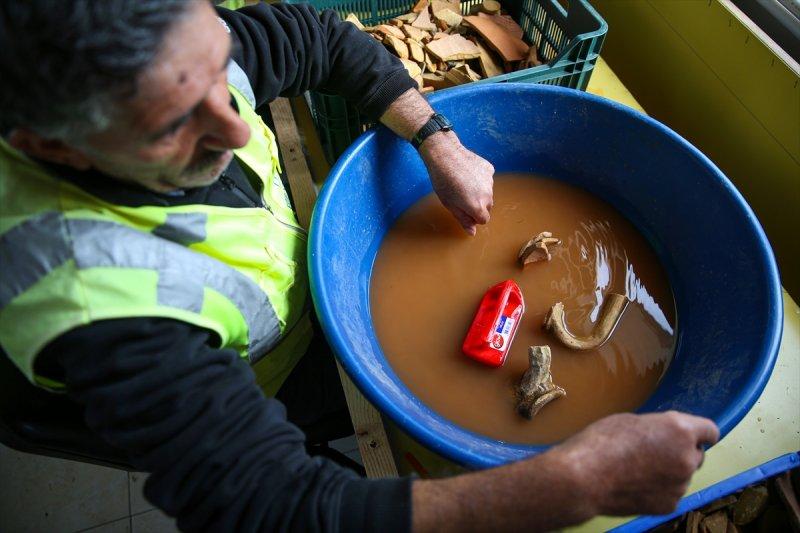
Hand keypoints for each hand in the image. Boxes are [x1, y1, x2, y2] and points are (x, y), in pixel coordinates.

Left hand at [418, 131, 493, 234]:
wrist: (445, 154)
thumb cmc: (443, 181)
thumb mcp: (450, 204)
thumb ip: (463, 219)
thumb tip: (472, 232)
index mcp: (477, 206)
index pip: (484, 219)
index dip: (474, 217)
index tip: (464, 210)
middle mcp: (487, 195)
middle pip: (488, 206)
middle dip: (478, 205)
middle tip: (462, 196)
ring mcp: (490, 181)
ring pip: (488, 192)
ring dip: (479, 191)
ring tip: (463, 182)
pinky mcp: (490, 169)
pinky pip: (487, 179)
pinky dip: (481, 178)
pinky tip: (468, 172)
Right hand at [552, 411, 718, 515]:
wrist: (584, 478)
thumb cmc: (602, 441)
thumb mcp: (631, 421)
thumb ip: (656, 429)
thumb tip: (663, 438)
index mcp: (680, 431)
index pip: (710, 430)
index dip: (700, 432)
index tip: (693, 435)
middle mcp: (687, 458)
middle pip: (696, 454)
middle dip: (682, 452)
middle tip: (654, 451)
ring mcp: (680, 485)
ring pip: (682, 475)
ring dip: (669, 471)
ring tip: (638, 469)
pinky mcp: (669, 505)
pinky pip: (670, 492)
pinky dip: (658, 489)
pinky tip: (635, 485)